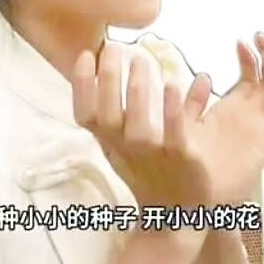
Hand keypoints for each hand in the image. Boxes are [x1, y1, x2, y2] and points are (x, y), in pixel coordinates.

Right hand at [71, 41, 214, 209]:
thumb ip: (138, 102)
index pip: (86, 114)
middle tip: (113, 47)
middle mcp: (126, 150)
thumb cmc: (152, 169)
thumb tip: (137, 61)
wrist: (175, 215)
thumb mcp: (133, 139)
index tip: (86, 55)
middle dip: (108, 80)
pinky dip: (172, 111)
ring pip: (138, 126)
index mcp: (111, 143)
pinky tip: (172, 84)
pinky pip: (174, 135)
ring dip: (138, 92)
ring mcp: (153, 157)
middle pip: (108, 115)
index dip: (81, 86)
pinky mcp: (182, 160)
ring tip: (140, 59)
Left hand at [187, 31, 263, 204]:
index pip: (249, 74)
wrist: (191, 198)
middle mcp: (251, 113)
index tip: (239, 40)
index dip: (248, 56)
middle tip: (259, 36)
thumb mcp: (186, 123)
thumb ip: (192, 102)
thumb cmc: (186, 161)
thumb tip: (198, 76)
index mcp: (233, 106)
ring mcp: (262, 124)